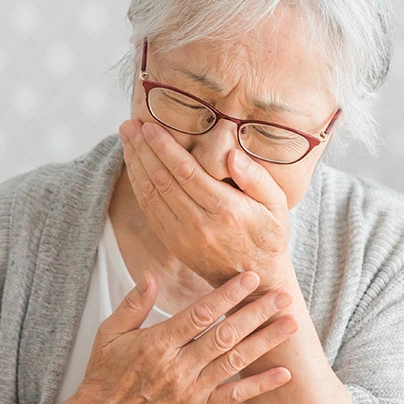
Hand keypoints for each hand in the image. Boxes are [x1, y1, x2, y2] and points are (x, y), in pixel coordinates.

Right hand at [66, 270, 297, 403]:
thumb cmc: (105, 374)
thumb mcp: (109, 333)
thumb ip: (133, 304)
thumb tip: (151, 275)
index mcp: (157, 343)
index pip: (200, 314)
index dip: (228, 295)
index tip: (251, 278)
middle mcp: (178, 366)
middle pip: (225, 335)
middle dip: (257, 313)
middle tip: (283, 296)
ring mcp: (191, 390)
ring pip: (235, 361)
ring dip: (265, 342)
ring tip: (291, 325)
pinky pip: (235, 396)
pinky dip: (261, 385)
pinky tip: (284, 373)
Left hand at [120, 119, 295, 291]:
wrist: (257, 279)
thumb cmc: (269, 235)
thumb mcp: (277, 205)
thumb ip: (256, 178)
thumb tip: (231, 155)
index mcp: (226, 210)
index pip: (186, 172)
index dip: (164, 148)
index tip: (150, 127)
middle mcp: (200, 224)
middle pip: (162, 180)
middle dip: (142, 149)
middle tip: (129, 125)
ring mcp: (183, 236)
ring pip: (151, 194)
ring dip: (135, 164)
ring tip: (126, 138)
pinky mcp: (173, 243)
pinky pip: (150, 210)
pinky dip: (138, 185)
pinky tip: (134, 165)